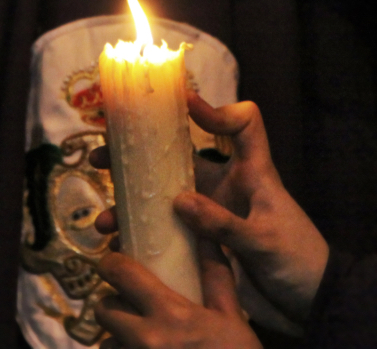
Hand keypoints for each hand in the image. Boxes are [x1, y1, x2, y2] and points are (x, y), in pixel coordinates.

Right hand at [92, 94, 329, 323]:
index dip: (216, 109)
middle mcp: (224, 186)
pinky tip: (120, 245)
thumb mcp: (264, 242)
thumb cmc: (299, 262)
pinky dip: (138, 233)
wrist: (309, 303)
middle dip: (136, 152)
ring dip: (129, 202)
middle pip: (176, 155)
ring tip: (105, 220)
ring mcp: (208, 211)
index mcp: (252, 173)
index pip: (242, 124)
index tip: (183, 105)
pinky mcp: (198, 239)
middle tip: (101, 156)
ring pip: (160, 194)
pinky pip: (161, 229)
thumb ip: (225, 223)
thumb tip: (179, 201)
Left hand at [94, 240, 261, 348]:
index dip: (112, 264)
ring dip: (118, 337)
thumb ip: (215, 275)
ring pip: (106, 341)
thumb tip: (206, 233)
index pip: (119, 273)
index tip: (117, 264)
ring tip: (141, 338)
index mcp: (169, 313)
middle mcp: (145, 338)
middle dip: (114, 304)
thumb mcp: (231, 318)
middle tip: (132, 306)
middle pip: (104, 308)